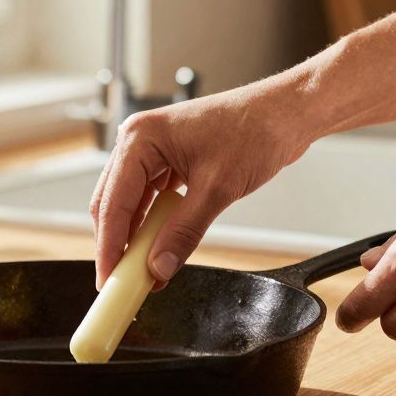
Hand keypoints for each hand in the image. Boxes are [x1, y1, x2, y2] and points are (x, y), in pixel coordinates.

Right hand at [89, 83, 313, 288]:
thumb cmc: (255, 130)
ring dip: (135, 238)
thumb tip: (159, 266)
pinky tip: (156, 249)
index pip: (112, 202)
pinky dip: (153, 226)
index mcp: (141, 138)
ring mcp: (153, 152)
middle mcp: (139, 142)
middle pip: (112, 204)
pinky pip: (149, 200)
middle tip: (120, 282)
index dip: (109, 246)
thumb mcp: (217, 188)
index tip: (109, 278)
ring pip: (129, 205)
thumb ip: (183, 231)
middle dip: (117, 245)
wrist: (286, 114)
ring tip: (140, 272)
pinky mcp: (168, 163)